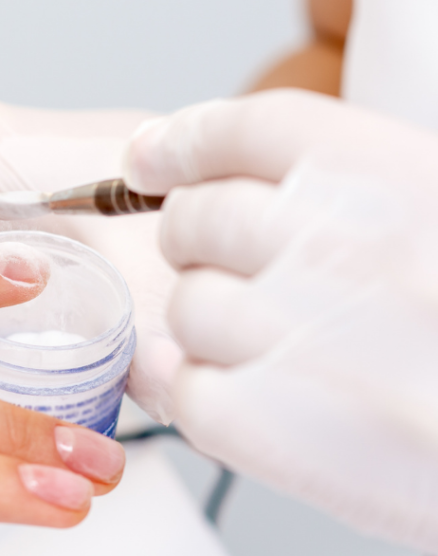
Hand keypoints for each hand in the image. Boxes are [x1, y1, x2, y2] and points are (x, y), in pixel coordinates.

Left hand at [124, 89, 437, 552]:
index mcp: (408, 184)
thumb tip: (175, 154)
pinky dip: (207, 392)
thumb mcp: (434, 229)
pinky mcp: (270, 426)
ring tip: (279, 350)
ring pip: (188, 305)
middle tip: (228, 266)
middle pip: (200, 218)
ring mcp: (307, 340)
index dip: (186, 141)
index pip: (257, 129)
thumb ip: (344, 197)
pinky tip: (262, 399)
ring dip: (212, 326)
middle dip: (194, 240)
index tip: (148, 156)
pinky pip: (186, 384)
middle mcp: (352, 252)